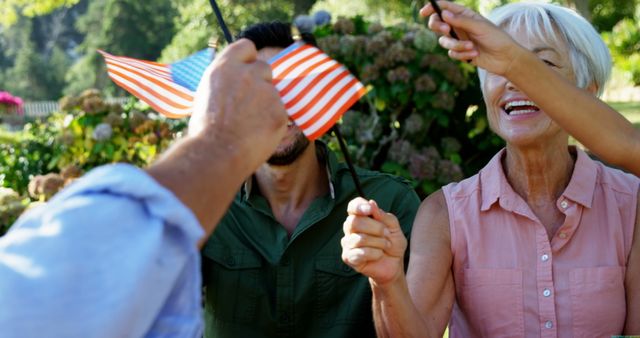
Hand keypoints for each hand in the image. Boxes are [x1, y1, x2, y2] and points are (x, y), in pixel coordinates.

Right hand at [188, 39, 287, 169]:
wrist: (215, 153)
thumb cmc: (205, 128)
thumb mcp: (206, 93)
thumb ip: (225, 80)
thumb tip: (236, 79)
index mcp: (225, 66)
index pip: (246, 46)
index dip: (247, 59)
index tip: (246, 71)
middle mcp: (249, 74)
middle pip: (264, 67)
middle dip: (260, 82)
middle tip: (248, 103)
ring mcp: (267, 92)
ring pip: (273, 93)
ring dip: (266, 105)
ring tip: (247, 125)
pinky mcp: (280, 112)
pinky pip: (280, 113)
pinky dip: (272, 123)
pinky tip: (256, 134)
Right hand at [341, 198, 406, 285]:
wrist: (394, 264)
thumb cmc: (392, 243)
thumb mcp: (394, 228)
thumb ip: (384, 216)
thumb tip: (371, 204)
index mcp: (360, 217)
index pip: (353, 206)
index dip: (359, 206)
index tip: (370, 209)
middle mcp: (350, 228)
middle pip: (354, 222)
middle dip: (376, 228)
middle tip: (386, 234)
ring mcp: (348, 243)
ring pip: (359, 239)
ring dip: (378, 242)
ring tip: (386, 246)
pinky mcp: (348, 257)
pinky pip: (360, 252)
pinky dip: (374, 253)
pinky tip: (378, 254)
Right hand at [420, 1, 524, 75]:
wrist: (505, 58)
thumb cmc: (496, 38)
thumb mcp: (479, 26)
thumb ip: (460, 21)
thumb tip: (443, 14)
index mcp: (464, 15)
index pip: (444, 8)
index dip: (432, 8)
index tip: (424, 12)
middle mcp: (458, 26)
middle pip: (437, 24)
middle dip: (439, 27)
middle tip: (446, 30)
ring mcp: (458, 39)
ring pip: (444, 41)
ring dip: (457, 45)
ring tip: (471, 47)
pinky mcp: (459, 52)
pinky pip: (451, 53)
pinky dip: (462, 54)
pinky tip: (474, 54)